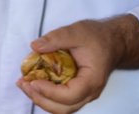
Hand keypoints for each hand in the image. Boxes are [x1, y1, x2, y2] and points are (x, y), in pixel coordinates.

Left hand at [17, 16, 138, 113]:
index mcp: (92, 80)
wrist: (114, 41)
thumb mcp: (77, 31)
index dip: (49, 92)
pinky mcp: (79, 92)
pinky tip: (35, 83)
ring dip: (42, 99)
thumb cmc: (98, 36)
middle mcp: (90, 93)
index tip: (32, 81)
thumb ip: (56, 38)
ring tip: (24, 84)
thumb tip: (35, 46)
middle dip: (40, 99)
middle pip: (63, 108)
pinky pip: (62, 101)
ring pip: (61, 108)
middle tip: (23, 84)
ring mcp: (85, 94)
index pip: (69, 96)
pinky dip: (47, 95)